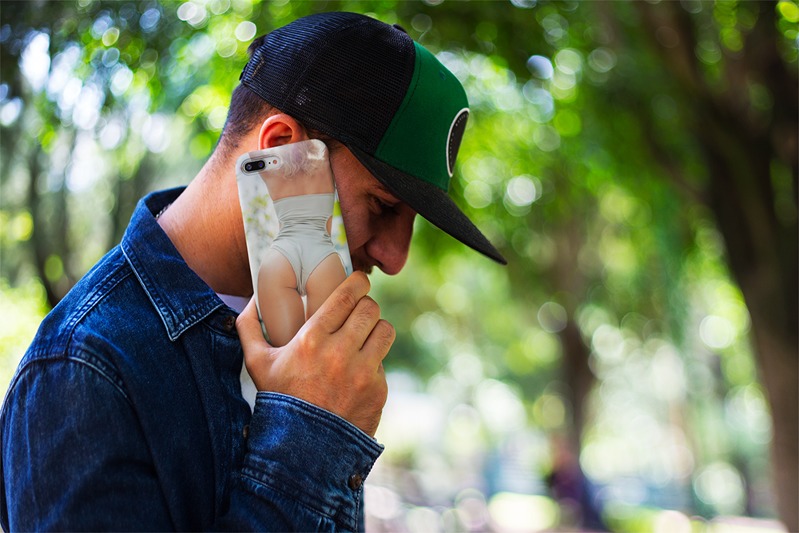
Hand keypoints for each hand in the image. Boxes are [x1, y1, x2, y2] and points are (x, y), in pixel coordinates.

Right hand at [236, 272, 393, 436]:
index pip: (347, 296)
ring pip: (385, 330)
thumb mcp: (257, 364)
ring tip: (365, 335)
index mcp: (312, 339)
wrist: (302, 449)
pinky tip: (358, 371)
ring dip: (375, 329)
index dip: (358, 282)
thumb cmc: (279, 400)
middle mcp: (340, 353)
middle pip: (370, 309)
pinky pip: (383, 362)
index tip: (359, 280)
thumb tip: (250, 301)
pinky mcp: (377, 390)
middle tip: (359, 310)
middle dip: (366, 305)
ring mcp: (362, 372)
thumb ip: (249, 328)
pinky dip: (373, 362)